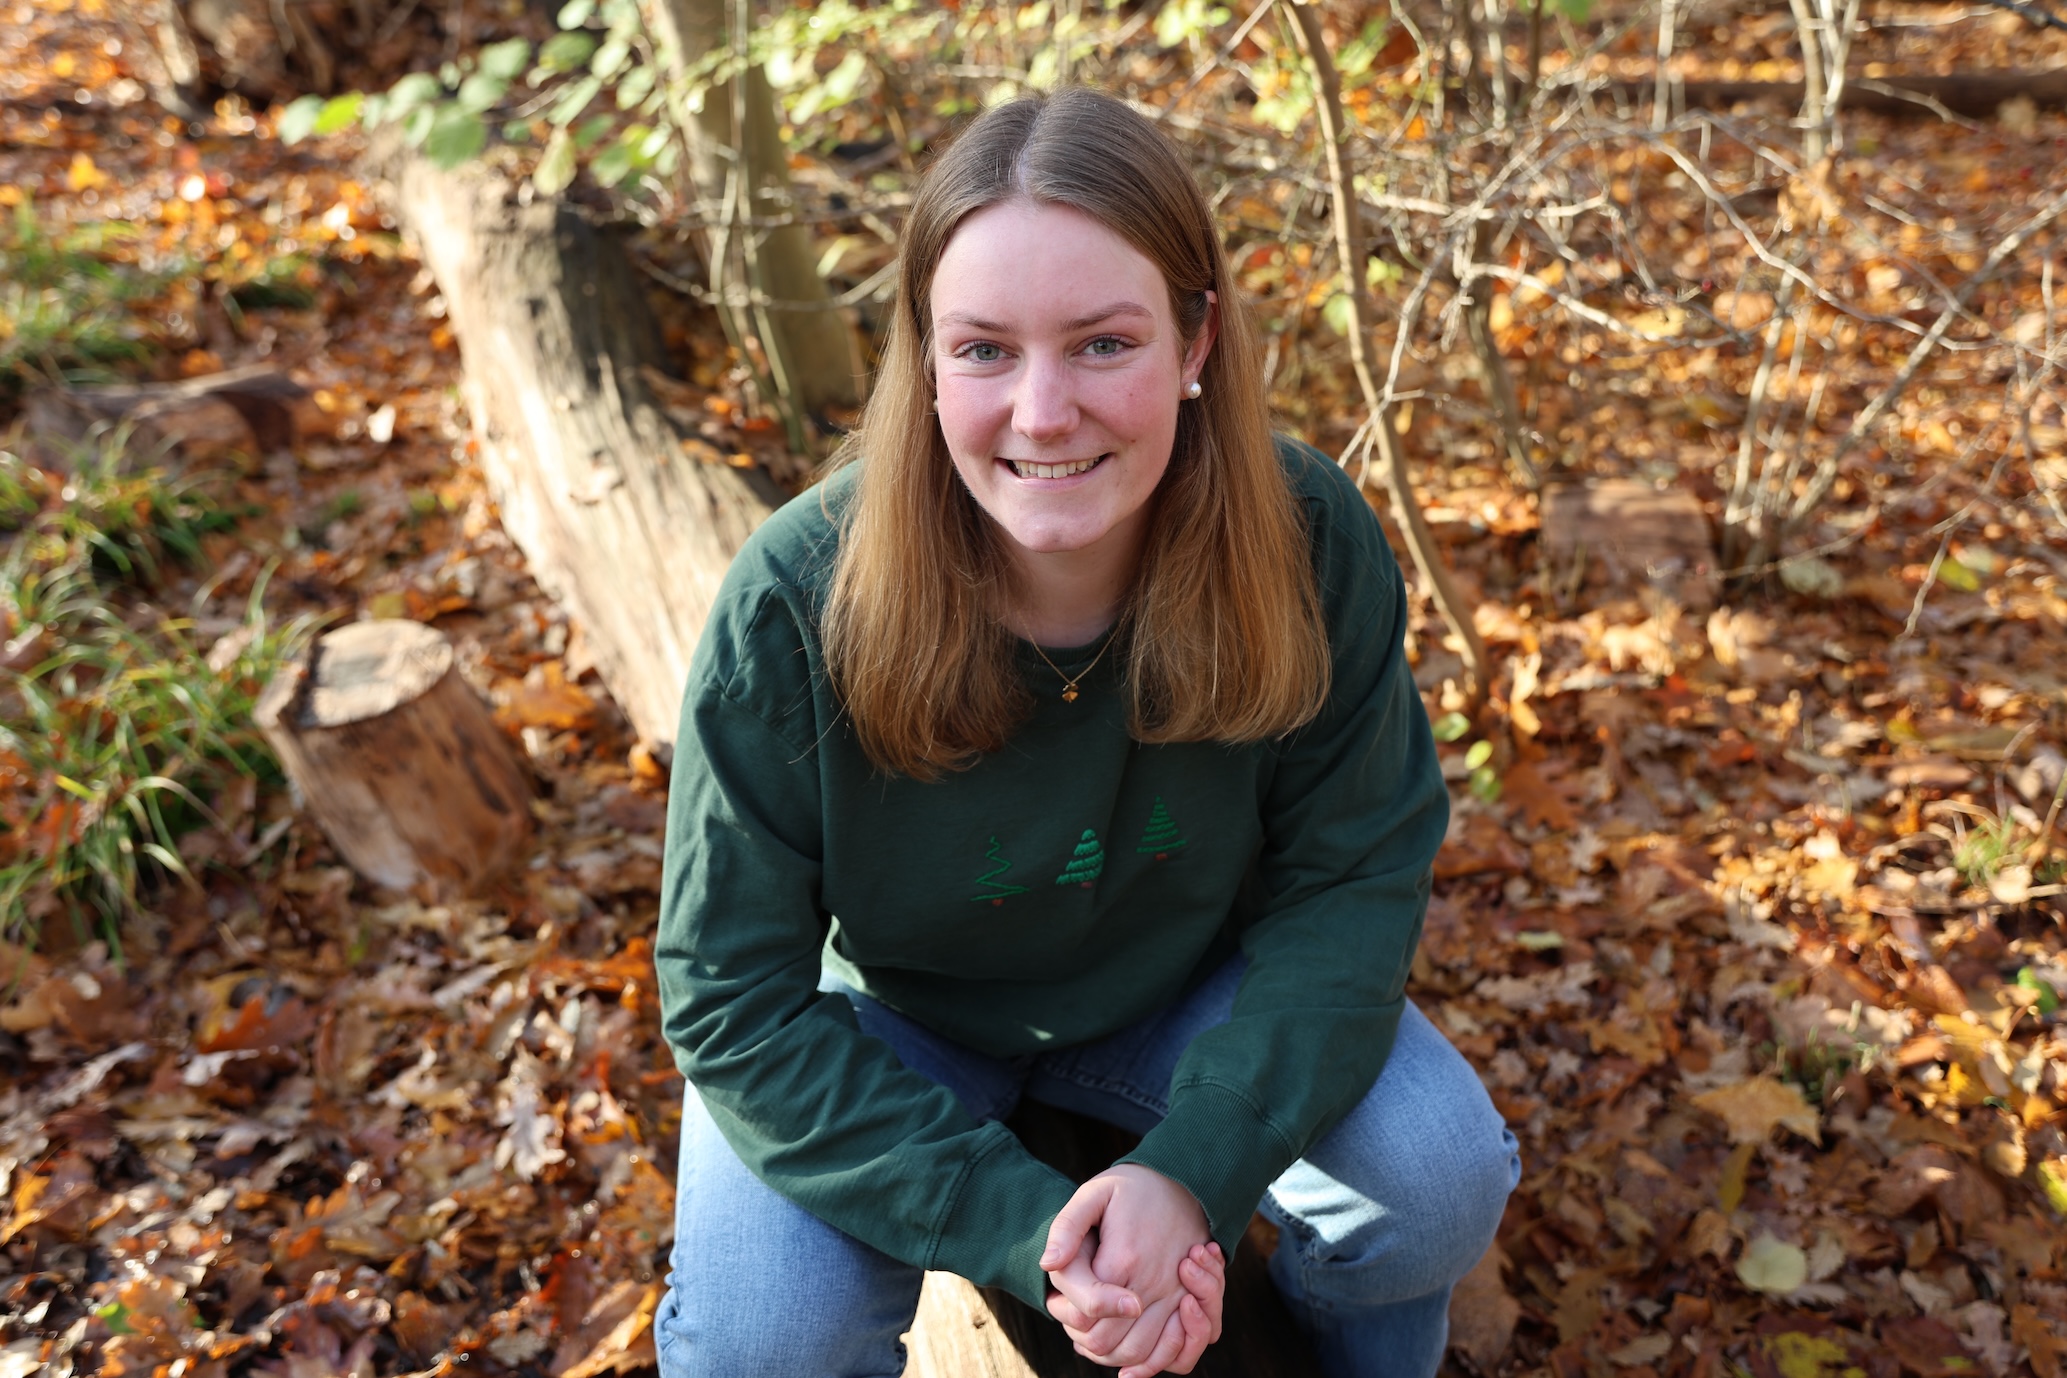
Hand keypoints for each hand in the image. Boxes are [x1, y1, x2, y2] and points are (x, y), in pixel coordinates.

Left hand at [1041, 1166, 1221, 1375]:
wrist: (1185, 1183)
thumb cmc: (1132, 1189)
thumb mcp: (1094, 1193)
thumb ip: (1067, 1228)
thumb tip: (1048, 1264)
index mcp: (1123, 1260)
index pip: (1085, 1315)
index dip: (1064, 1314)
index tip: (1058, 1298)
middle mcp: (1151, 1285)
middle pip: (1106, 1343)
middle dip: (1081, 1337)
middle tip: (1072, 1316)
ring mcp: (1174, 1298)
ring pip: (1137, 1355)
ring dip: (1110, 1354)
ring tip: (1093, 1330)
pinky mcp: (1188, 1304)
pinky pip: (1175, 1354)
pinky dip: (1150, 1363)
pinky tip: (1125, 1353)